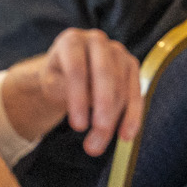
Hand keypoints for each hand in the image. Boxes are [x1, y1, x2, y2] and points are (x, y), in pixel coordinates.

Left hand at [24, 28, 141, 157]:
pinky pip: (136, 94)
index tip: (78, 126)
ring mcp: (118, 52)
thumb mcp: (50, 82)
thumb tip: (84, 102)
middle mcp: (97, 41)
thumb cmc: (58, 77)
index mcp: (71, 40)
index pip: (77, 69)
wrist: (71, 69)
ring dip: (113, 120)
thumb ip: (61, 88)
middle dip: (103, 107)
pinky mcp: (132, 66)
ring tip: (96, 146)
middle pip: (104, 75)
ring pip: (120, 88)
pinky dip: (132, 117)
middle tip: (98, 133)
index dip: (78, 98)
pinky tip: (125, 136)